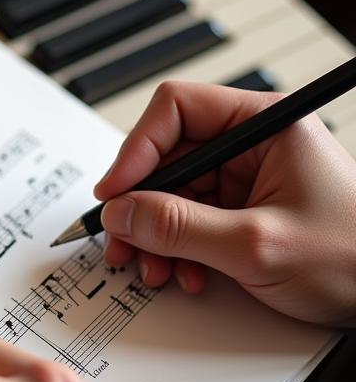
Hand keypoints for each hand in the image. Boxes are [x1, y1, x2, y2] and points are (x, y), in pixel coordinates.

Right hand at [94, 81, 355, 326]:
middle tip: (123, 240)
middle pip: (168, 155)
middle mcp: (252, 144)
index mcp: (266, 125)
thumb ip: (181, 228)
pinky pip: (190, 219)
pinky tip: (183, 272)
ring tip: (153, 266)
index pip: (177, 109)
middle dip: (142, 204)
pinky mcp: (243, 210)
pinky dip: (176, 247)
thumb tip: (121, 213)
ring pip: (173, 192)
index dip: (137, 148)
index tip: (116, 191)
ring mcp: (247, 178)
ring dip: (155, 233)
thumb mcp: (257, 245)